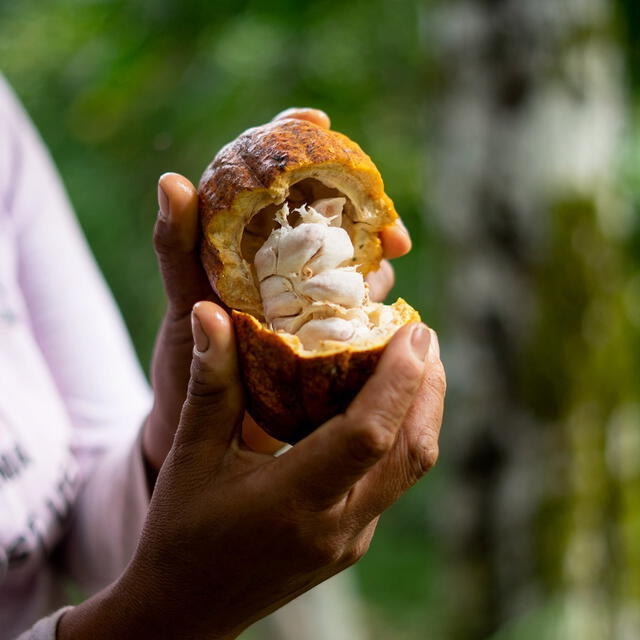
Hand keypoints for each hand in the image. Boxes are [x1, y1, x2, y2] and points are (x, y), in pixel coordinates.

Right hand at [59, 302, 444, 638]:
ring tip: (418, 359)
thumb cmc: (179, 532)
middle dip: (427, 386)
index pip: (367, 435)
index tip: (415, 329)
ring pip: (410, 467)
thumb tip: (210, 313)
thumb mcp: (190, 455)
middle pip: (409, 449)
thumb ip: (210, 382)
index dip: (398, 379)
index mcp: (292, 502)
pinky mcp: (353, 542)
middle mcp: (335, 526)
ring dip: (422, 410)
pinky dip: (402, 434)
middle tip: (422, 331)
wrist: (185, 612)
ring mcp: (351, 540)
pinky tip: (387, 403)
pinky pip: (394, 480)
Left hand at [143, 108, 413, 464]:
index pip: (275, 176)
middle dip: (362, 205)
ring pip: (355, 258)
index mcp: (249, 244)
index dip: (296, 139)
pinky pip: (362, 308)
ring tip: (391, 253)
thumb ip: (177, 250)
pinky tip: (392, 307)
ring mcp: (312, 296)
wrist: (210, 433)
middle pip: (331, 213)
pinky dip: (379, 301)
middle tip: (383, 221)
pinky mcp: (331, 333)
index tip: (318, 120)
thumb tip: (172, 180)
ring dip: (377, 252)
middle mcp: (285, 262)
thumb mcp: (183, 304)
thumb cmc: (189, 365)